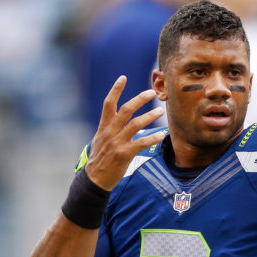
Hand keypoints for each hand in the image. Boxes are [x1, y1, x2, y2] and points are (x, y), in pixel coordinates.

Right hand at [85, 76, 164, 190]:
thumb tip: (117, 117)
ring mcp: (117, 143)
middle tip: (151, 92)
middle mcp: (110, 132)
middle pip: (125, 110)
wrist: (94, 179)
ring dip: (149, 116)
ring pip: (135, 124)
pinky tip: (162, 135)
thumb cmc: (100, 158)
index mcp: (103, 126)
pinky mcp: (124, 154)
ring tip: (160, 111)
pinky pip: (140, 143)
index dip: (115, 89)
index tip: (123, 77)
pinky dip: (152, 138)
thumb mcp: (99, 139)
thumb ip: (108, 127)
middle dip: (139, 99)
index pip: (108, 103)